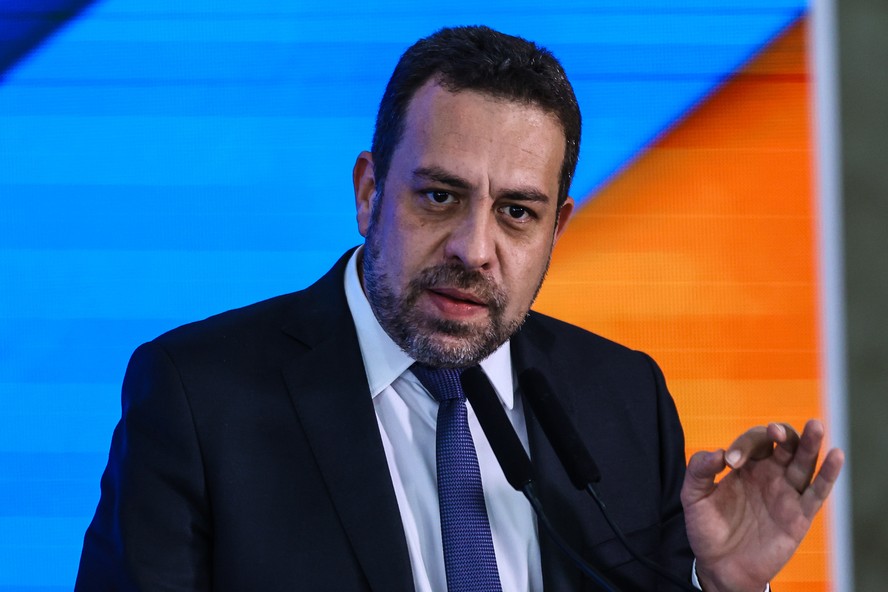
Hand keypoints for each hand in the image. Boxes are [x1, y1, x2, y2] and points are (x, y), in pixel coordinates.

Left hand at [681, 419, 843, 591]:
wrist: (719, 565)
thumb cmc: (707, 529)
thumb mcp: (693, 496)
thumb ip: (698, 470)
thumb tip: (716, 453)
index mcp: (747, 466)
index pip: (755, 441)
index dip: (744, 445)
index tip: (730, 462)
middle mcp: (770, 475)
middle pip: (787, 444)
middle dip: (783, 433)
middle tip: (774, 432)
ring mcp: (786, 493)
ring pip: (805, 463)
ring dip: (811, 444)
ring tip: (815, 425)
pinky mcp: (799, 516)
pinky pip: (817, 492)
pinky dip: (828, 474)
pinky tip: (836, 455)